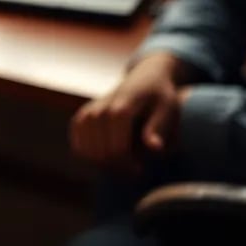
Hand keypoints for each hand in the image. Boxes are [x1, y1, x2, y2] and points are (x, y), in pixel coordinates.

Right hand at [70, 52, 192, 171]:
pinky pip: (77, 144)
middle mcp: (101, 109)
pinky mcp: (83, 115)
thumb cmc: (160, 96)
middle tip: (134, 169)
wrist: (146, 76)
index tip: (141, 168)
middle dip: (118, 168)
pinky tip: (104, 157)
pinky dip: (87, 155)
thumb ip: (158, 128)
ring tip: (120, 164)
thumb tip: (153, 147)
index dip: (128, 164)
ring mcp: (90, 111)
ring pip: (86, 151)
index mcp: (121, 108)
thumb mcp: (168, 109)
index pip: (117, 148)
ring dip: (103, 164)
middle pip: (102, 152)